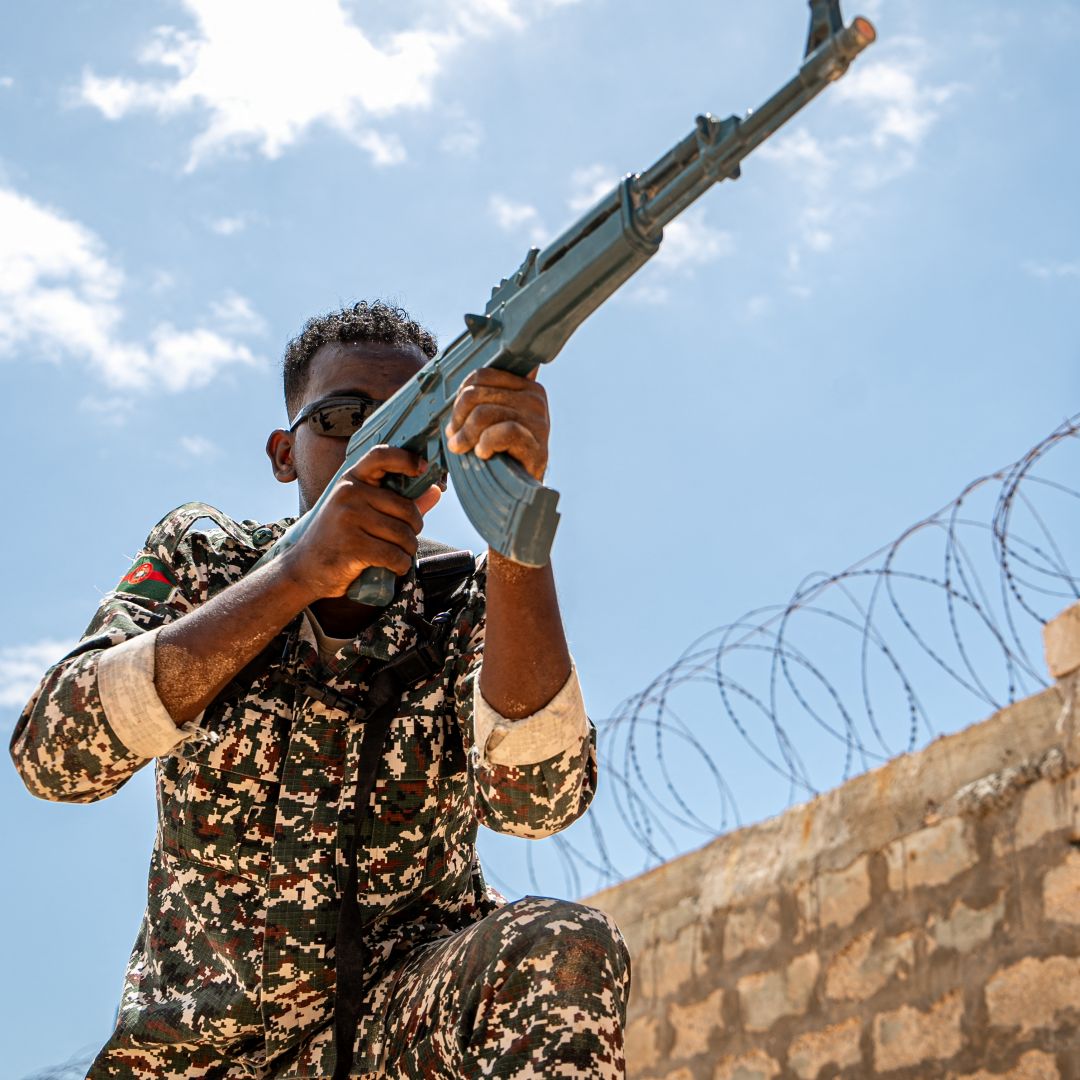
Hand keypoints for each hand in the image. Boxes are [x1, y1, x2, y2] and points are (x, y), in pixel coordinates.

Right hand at [282, 446, 439, 600]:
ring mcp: (349, 518)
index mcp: (352, 480)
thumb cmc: (339, 538)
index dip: (406, 459)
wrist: (304, 569)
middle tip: (405, 540)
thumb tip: (436, 490)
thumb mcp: (363, 513)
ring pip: (403, 534)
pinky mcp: (352, 545)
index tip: (423, 468)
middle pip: (406, 509)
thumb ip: (400, 502)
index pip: (381, 456)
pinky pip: (394, 556)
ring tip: (398, 555)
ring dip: (408, 550)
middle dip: (414, 529)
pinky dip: (400, 566)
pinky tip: (394, 568)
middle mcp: (349, 493)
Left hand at [444, 368, 549, 481]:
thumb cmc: (500, 455)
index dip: (460, 397)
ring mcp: (538, 422)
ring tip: (462, 449)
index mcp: (524, 386)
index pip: (482, 375)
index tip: (457, 421)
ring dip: (466, 435)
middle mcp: (535, 398)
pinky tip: (484, 454)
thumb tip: (458, 389)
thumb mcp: (490, 420)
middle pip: (477, 393)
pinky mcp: (537, 446)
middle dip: (458, 419)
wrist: (518, 492)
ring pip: (484, 413)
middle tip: (455, 440)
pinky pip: (503, 432)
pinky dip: (486, 443)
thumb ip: (481, 400)